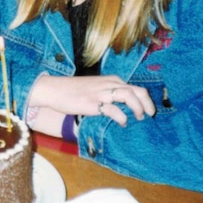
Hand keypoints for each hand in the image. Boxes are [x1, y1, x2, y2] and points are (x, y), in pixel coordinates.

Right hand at [29, 75, 155, 126]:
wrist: (53, 89)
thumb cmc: (72, 89)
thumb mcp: (95, 87)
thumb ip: (108, 93)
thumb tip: (121, 107)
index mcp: (111, 80)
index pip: (135, 87)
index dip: (145, 100)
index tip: (147, 110)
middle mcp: (109, 84)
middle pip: (137, 91)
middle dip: (147, 104)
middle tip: (149, 115)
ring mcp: (102, 93)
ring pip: (129, 97)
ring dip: (138, 108)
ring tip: (139, 118)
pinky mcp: (94, 103)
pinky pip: (114, 110)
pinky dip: (122, 117)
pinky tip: (122, 123)